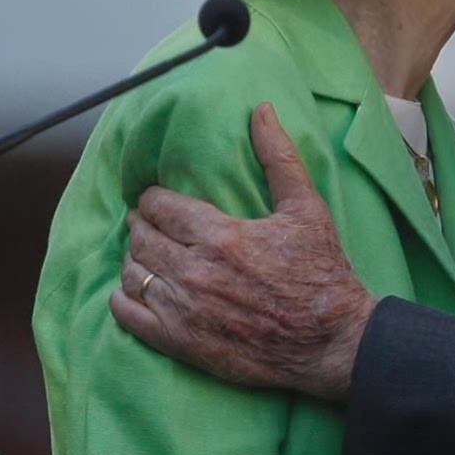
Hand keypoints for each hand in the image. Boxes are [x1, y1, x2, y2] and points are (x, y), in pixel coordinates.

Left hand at [109, 103, 376, 401]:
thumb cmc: (322, 273)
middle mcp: (194, 272)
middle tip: (146, 222)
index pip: (160, 206)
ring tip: (143, 252)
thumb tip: (261, 110)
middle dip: (141, 224)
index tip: (157, 199)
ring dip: (133, 258)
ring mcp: (185, 311)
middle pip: (141, 237)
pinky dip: (122, 300)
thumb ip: (279, 157)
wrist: (332, 342)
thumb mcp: (307, 208)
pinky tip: (130, 291)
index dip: (153, 198)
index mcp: (220, 235)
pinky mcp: (182, 344)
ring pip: (133, 274)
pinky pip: (130, 316)